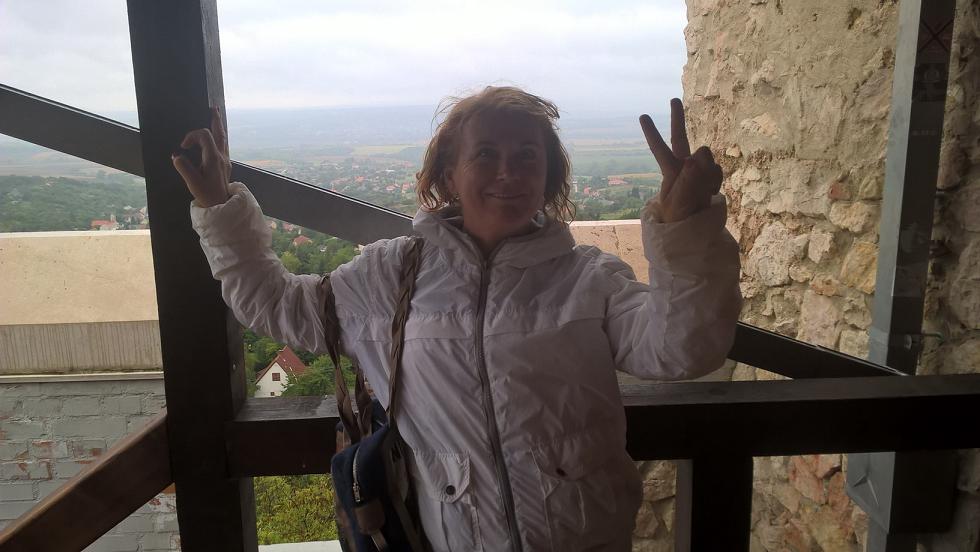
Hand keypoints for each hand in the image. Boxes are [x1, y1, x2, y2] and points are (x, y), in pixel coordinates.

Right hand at [172, 107, 231, 207]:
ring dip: (218, 126)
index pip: (204, 136)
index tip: (183, 146)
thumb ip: (184, 168)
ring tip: (215, 115)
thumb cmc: (207, 195)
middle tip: (212, 107)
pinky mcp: (225, 165)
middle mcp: (222, 157)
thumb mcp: (193, 183)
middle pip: (220, 133)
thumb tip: (176, 156)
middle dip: (215, 120)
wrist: (220, 206)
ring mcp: (225, 160)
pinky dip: (219, 137)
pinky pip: (223, 146)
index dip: (192, 136)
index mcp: (214, 159)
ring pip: (224, 139)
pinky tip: (216, 135)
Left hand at [639, 99, 722, 222]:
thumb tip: (695, 159)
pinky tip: (708, 192)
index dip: (652, 134)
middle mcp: (683, 165)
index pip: (660, 150)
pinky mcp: (712, 175)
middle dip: (678, 119)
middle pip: (680, 138)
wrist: (694, 226)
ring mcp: (699, 169)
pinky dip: (715, 181)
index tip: (643, 116)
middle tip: (673, 100)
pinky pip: (718, 171)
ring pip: (706, 156)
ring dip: (705, 170)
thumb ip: (687, 181)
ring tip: (700, 190)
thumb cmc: (678, 215)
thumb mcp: (678, 202)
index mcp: (670, 171)